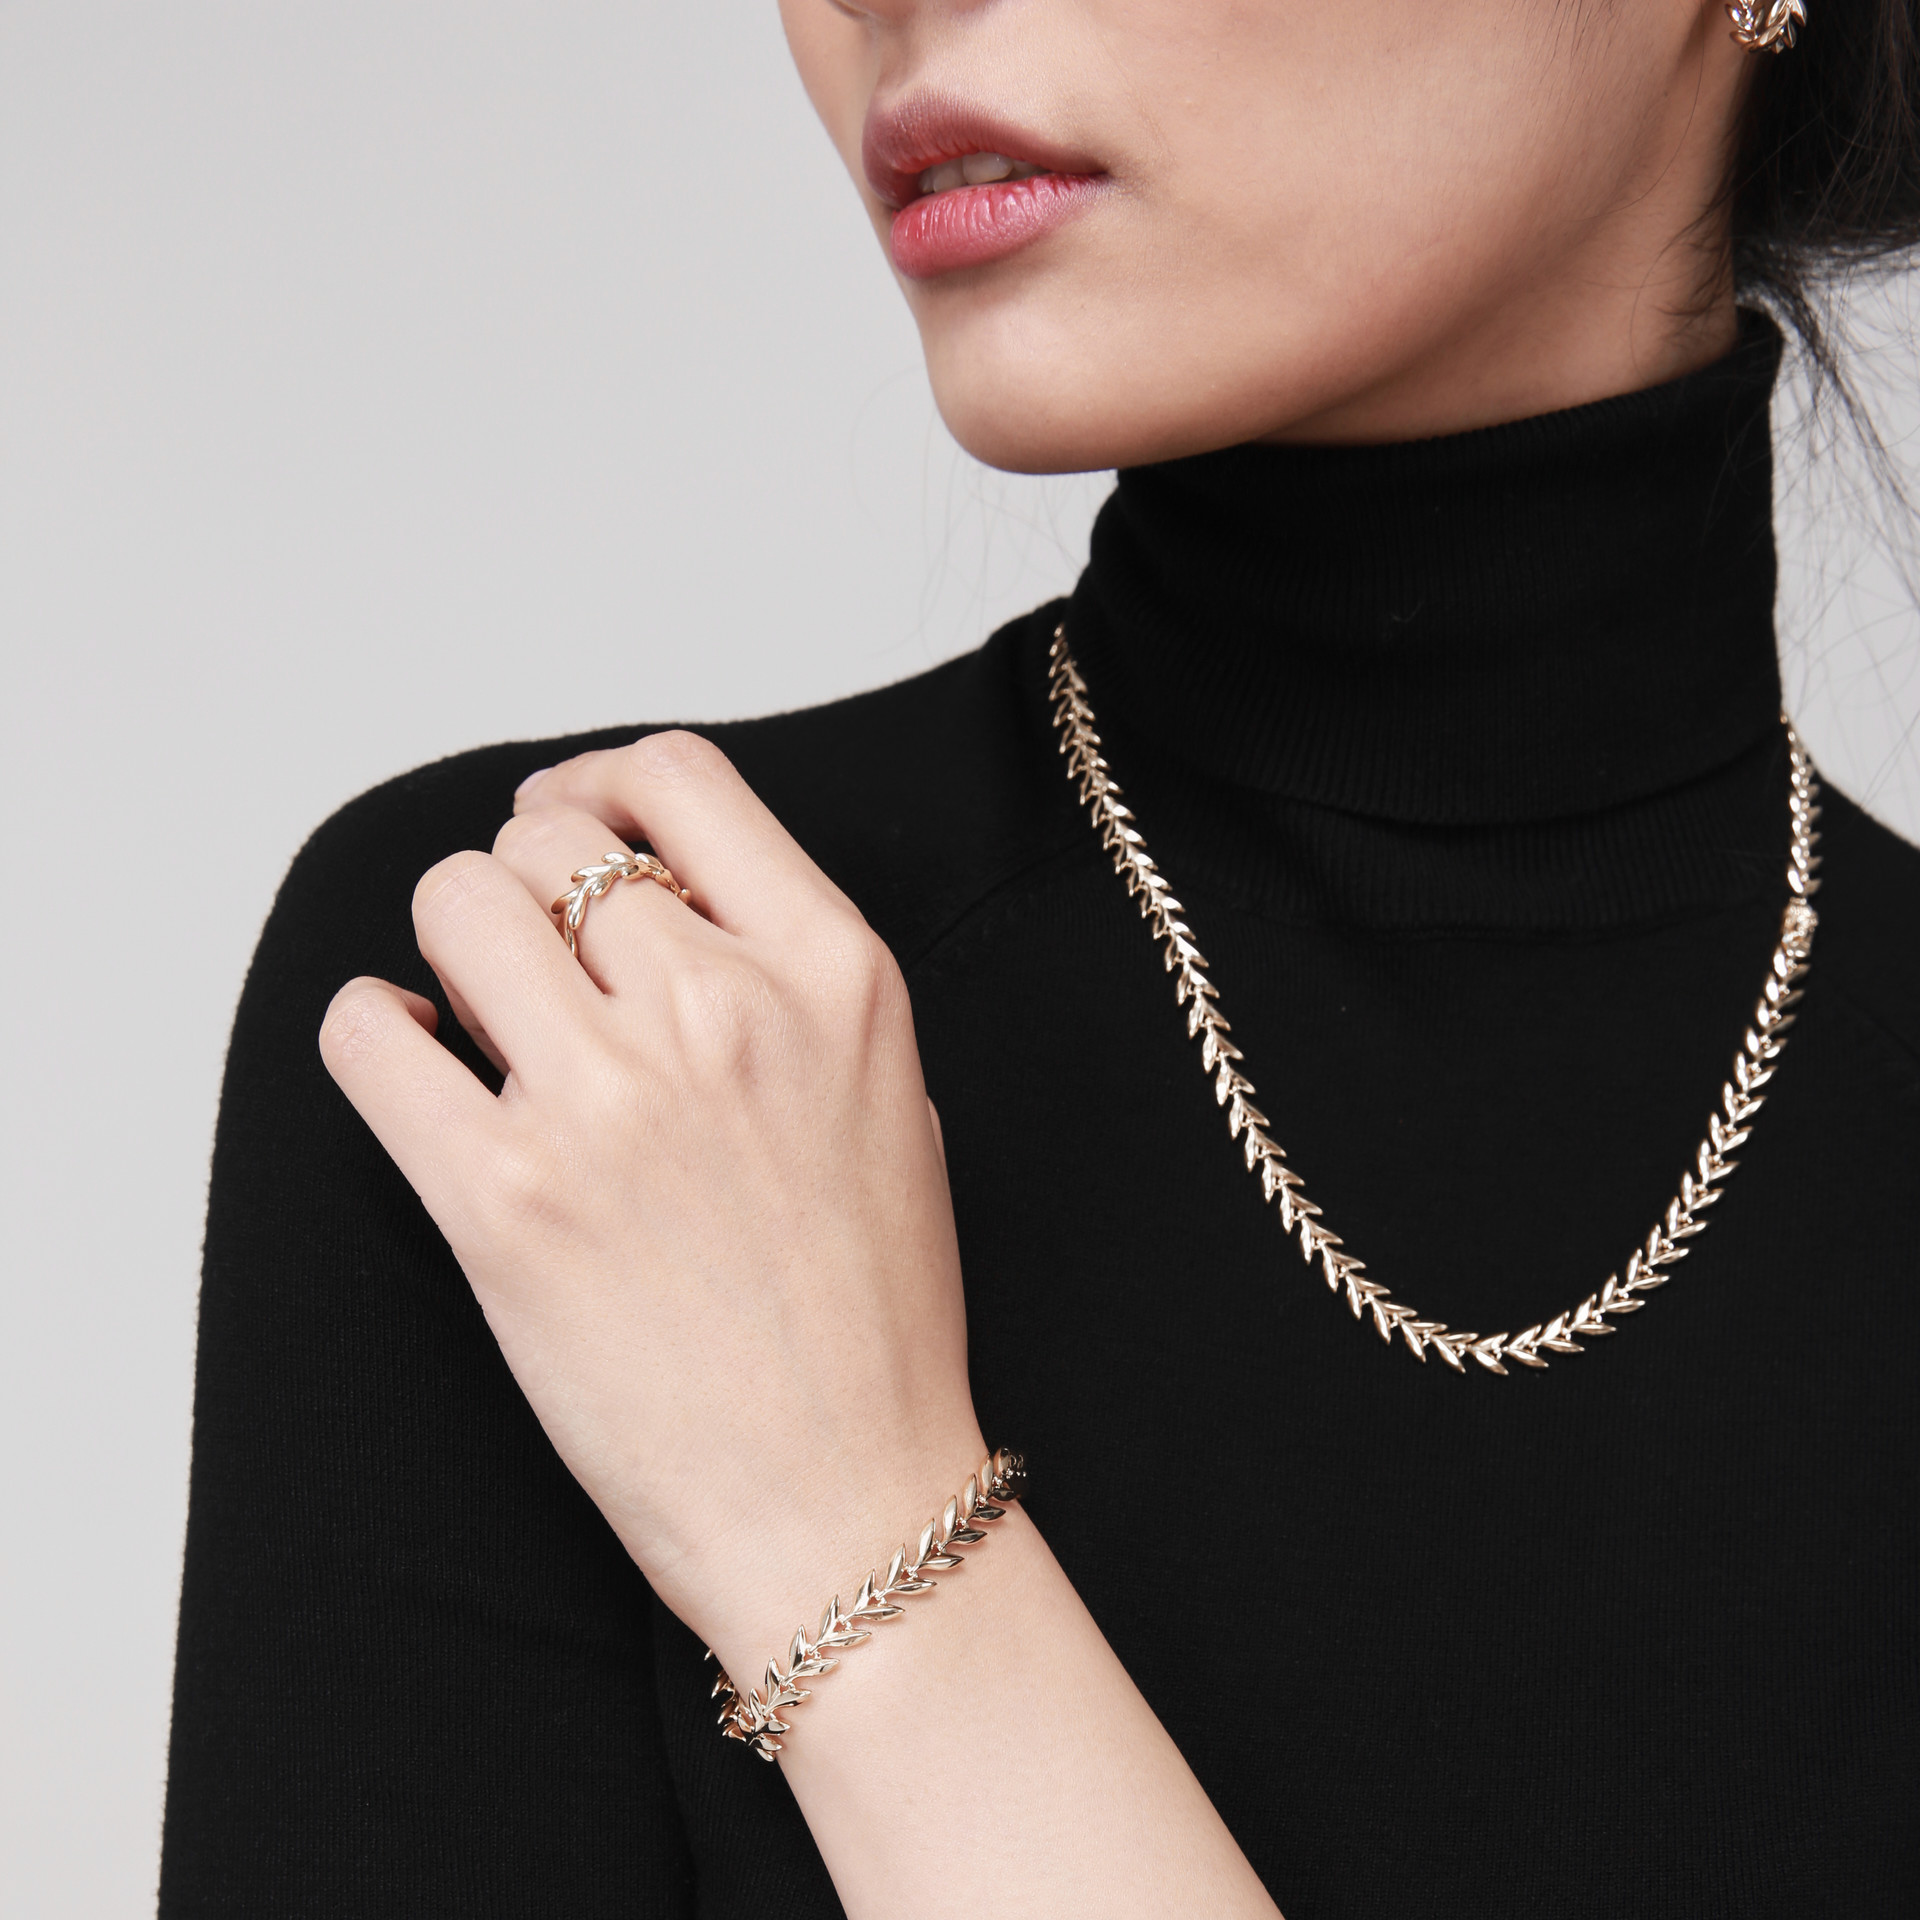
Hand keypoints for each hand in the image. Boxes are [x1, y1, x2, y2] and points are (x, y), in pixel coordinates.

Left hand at [319, 730, 984, 1667]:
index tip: (571, 825)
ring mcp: (609, 1102)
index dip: (596, 783)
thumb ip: (785, 975)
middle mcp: (722, 1011)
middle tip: (529, 962)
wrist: (847, 1500)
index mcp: (834, 974)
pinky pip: (369, 1033)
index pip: (676, 776)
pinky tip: (420, 1070)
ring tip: (477, 1021)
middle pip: (544, 841)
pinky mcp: (503, 1202)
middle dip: (522, 886)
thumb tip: (650, 900)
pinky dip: (374, 1032)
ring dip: (452, 952)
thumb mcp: (890, 1094)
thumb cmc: (874, 1315)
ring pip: (453, 904)